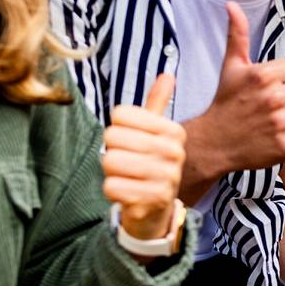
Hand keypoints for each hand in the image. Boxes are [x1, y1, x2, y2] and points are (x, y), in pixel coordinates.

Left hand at [103, 74, 184, 239]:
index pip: (120, 114)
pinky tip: (126, 192)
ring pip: (110, 161)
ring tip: (126, 177)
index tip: (130, 141)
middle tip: (125, 162)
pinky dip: (112, 190)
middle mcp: (174, 151)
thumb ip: (157, 104)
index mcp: (173, 131)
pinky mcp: (154, 199)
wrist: (156, 210)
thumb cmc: (149, 164)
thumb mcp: (153, 133)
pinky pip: (111, 186)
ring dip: (110, 172)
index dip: (116, 129)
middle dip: (110, 151)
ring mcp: (167, 176)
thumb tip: (167, 75)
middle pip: (112, 137)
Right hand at [188, 2, 284, 175]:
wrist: (214, 143)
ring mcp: (281, 123)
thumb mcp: (231, 66)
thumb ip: (238, 34)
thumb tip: (232, 4)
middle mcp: (273, 97)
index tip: (273, 87)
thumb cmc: (226, 102)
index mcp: (263, 74)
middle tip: (274, 106)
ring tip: (279, 121)